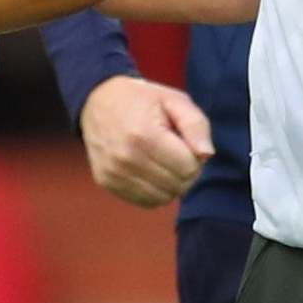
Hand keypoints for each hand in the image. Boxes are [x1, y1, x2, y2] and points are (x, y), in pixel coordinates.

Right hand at [80, 75, 213, 207]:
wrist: (97, 101)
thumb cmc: (141, 100)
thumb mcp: (174, 100)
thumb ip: (196, 125)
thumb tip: (206, 155)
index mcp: (145, 135)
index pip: (188, 168)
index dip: (195, 157)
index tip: (186, 143)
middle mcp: (126, 159)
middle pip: (178, 186)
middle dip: (185, 172)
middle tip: (177, 152)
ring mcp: (114, 173)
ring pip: (163, 198)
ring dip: (171, 184)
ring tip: (164, 161)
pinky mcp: (107, 183)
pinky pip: (145, 202)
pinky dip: (155, 191)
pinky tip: (151, 170)